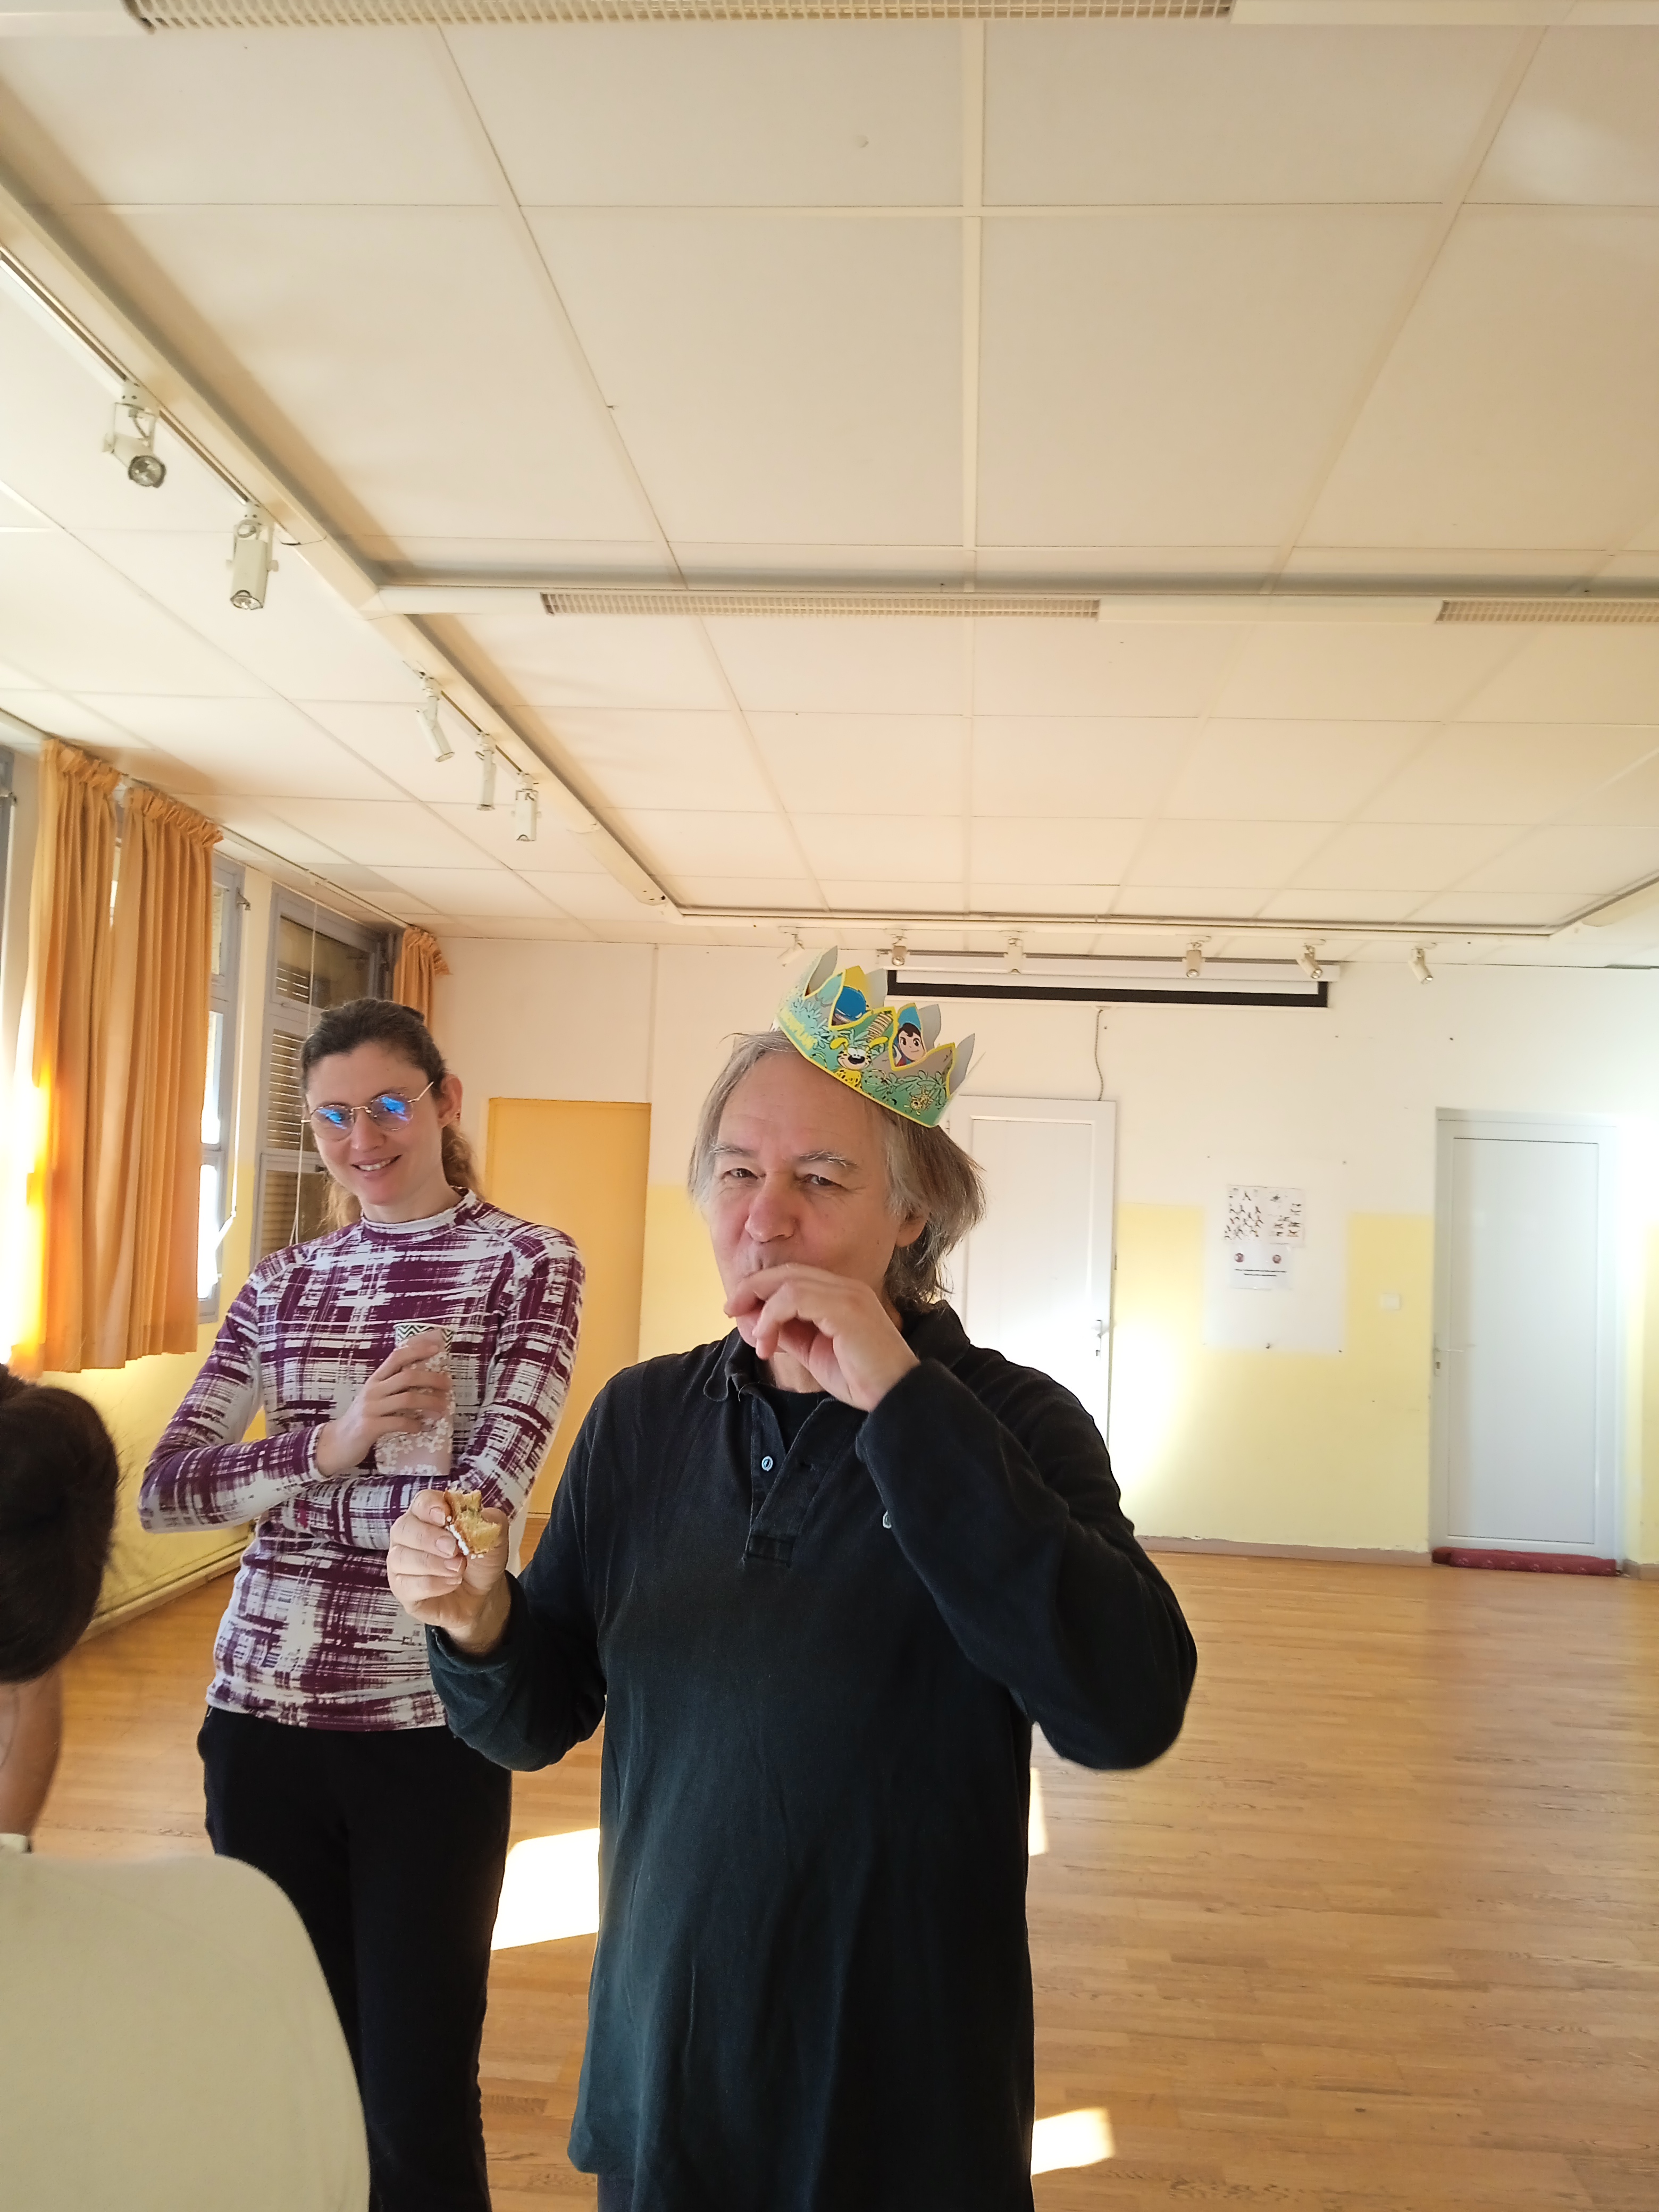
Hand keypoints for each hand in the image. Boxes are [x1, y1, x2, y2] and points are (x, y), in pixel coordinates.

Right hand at [315, 1331, 452, 1477]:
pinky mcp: (370, 1427)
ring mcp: (370, 1408)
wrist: (336, 1444)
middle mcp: (372, 1390)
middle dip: (431, 1379)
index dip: (417, 1350)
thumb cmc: (362, 1420)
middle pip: (407, 1376)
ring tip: (443, 1409)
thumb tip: (425, 1381)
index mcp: (375, 1380)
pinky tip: (421, 1428)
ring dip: (429, 1402)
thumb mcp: (374, 1398)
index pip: (396, 1357)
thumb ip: (392, 1389)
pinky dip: (414, 1424)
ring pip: (407, 1398)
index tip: (437, 1348)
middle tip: (448, 1385)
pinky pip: (399, 1422)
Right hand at [386, 1489, 511, 1653]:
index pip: (421, 1502)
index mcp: (430, 1514)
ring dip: (432, 1564)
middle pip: (403, 1528)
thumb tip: (479, 1515)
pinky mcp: (402, 1588)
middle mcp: (409, 1535)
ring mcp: (401, 1562)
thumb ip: (490, 1521)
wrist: (481, 1594)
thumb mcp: (494, 1538)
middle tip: (453, 1549)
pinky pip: (405, 1584)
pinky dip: (431, 1584)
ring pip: (400, 1558)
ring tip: (459, 1569)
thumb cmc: (480, 1560)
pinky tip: (451, 1583)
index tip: (445, 1515)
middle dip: (428, 1538)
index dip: (430, 1506)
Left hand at [724, 1265, 918, 1411]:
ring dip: (762, 1309)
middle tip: (730, 1310)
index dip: (761, 1289)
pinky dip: (772, 1317)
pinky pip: (795, 1298)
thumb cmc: (860, 1379)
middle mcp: (846, 1287)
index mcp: (841, 1295)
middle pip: (787, 1272)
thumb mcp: (813, 1353)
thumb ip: (788, 1333)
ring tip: (757, 1339)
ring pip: (788, 1283)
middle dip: (753, 1288)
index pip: (794, 1277)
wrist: (895, 1396)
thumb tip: (755, 1322)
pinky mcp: (845, 1308)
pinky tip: (767, 1341)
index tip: (738, 1310)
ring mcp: (847, 1294)